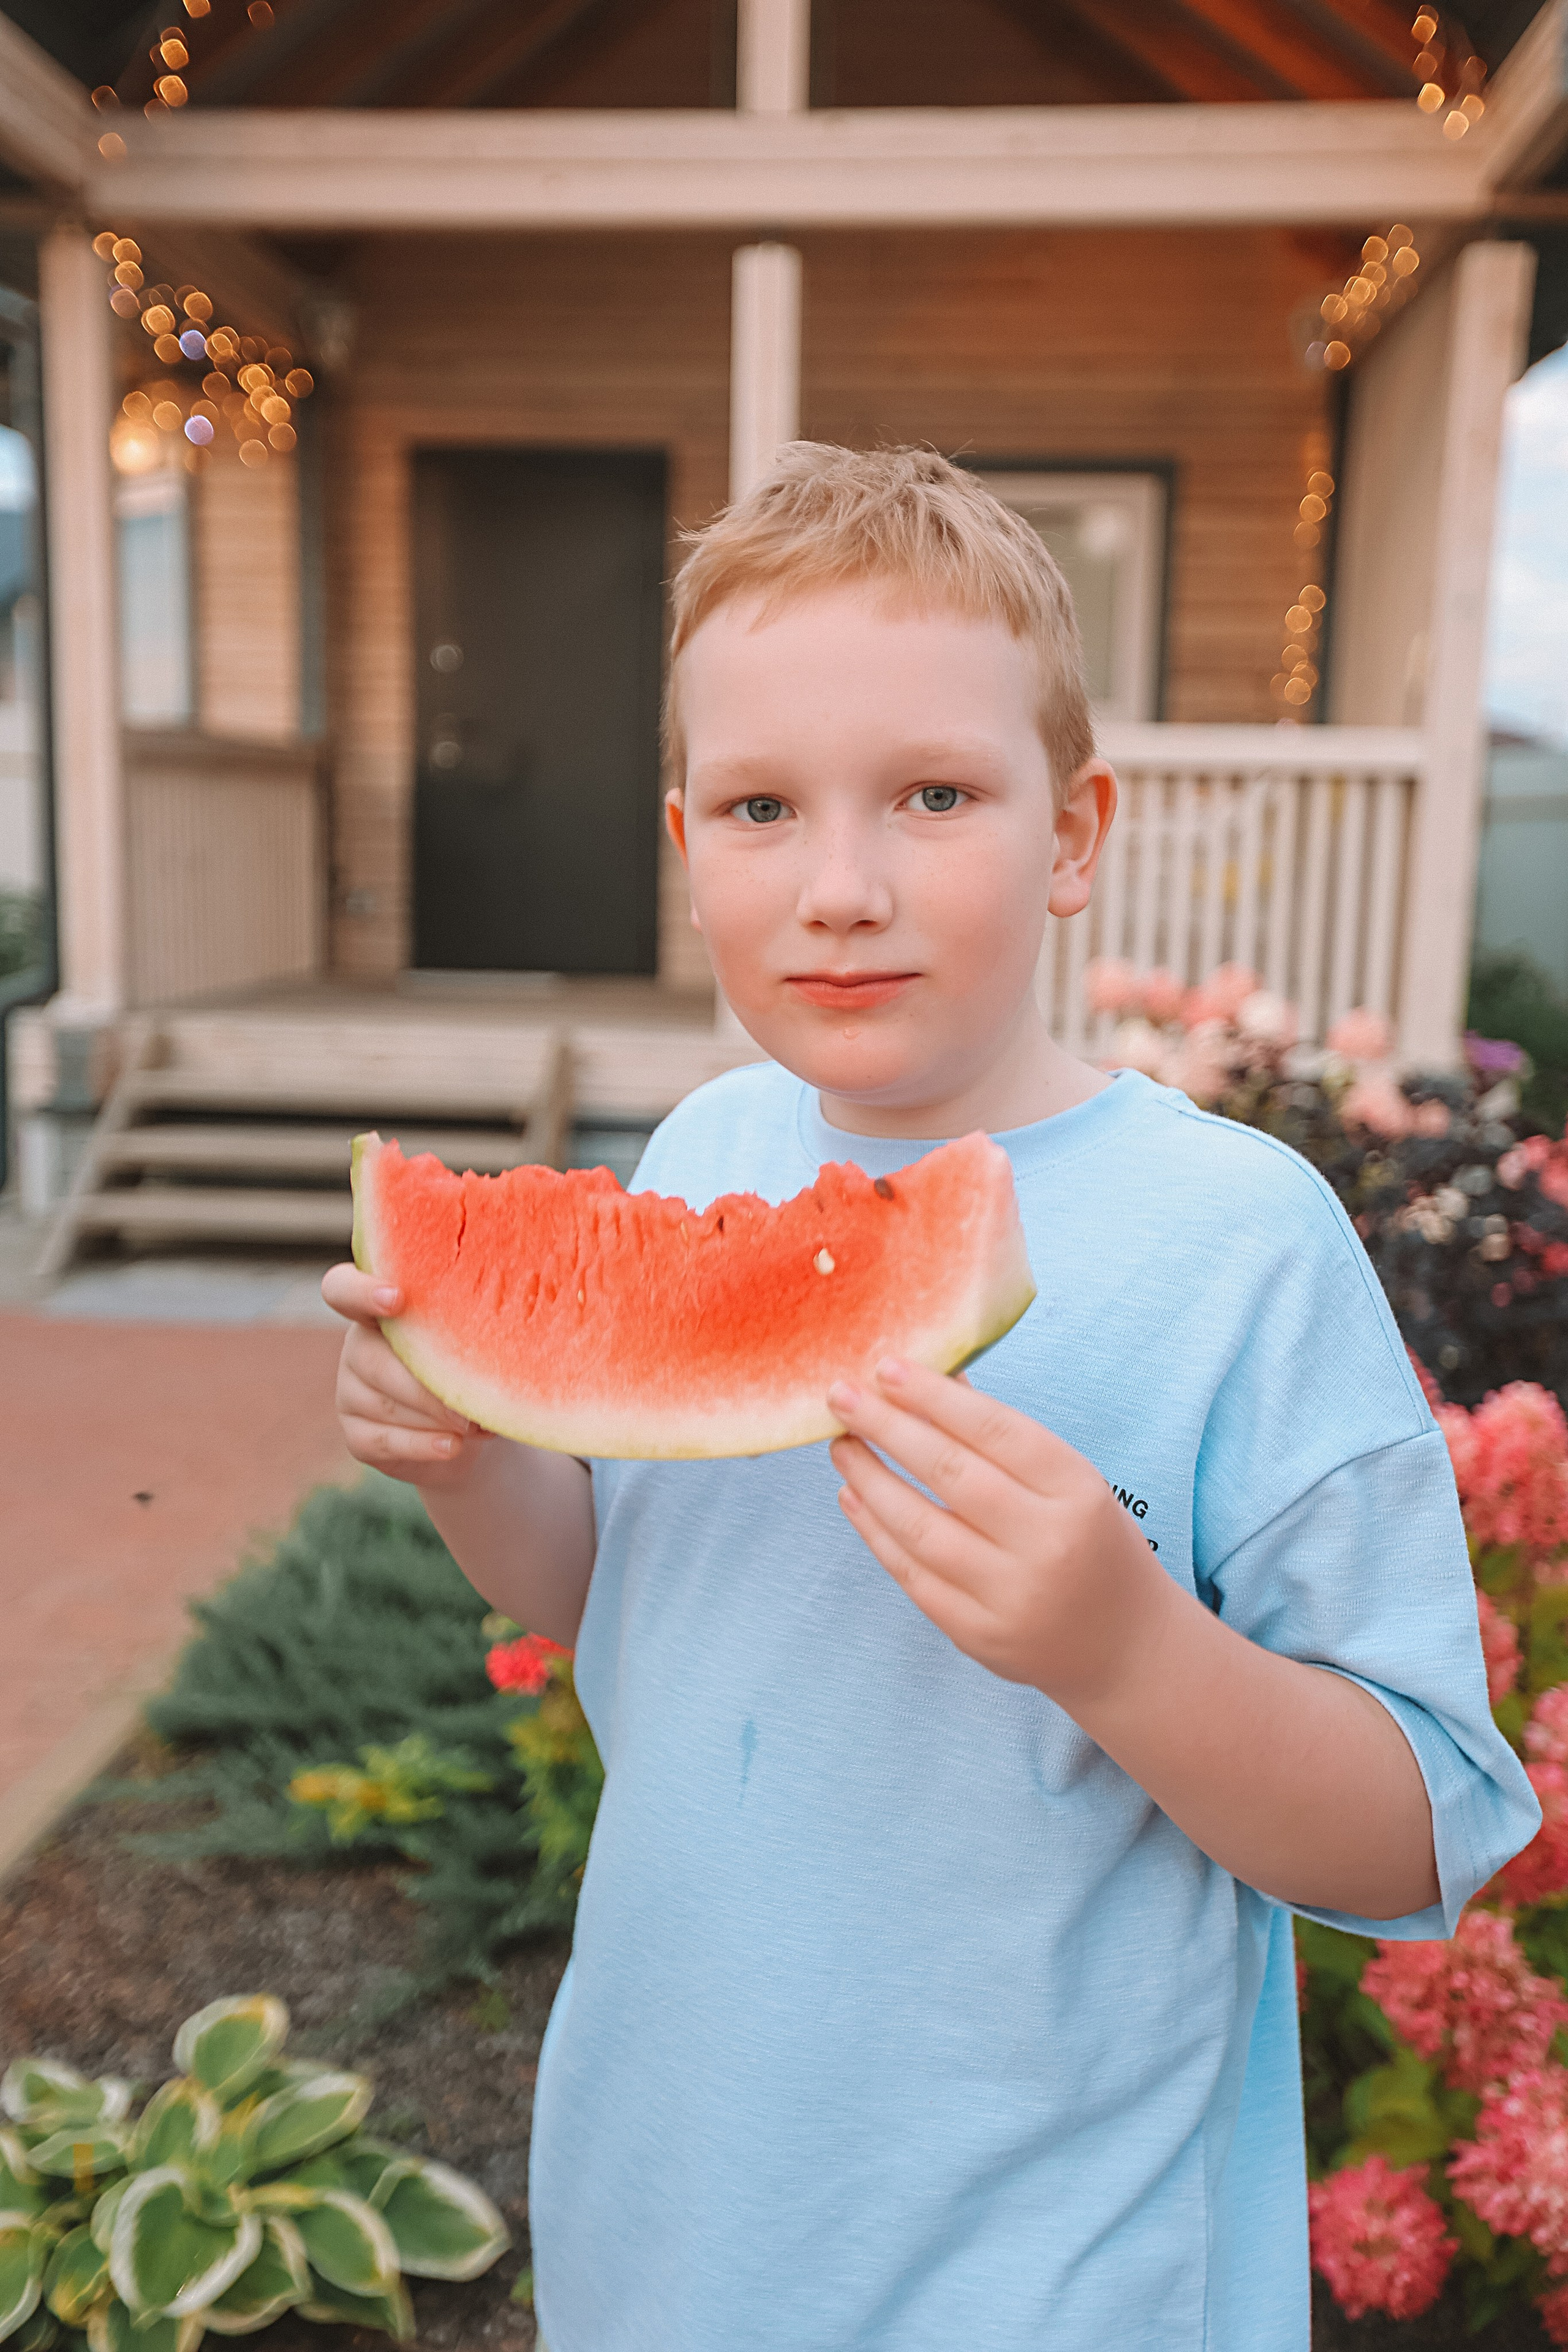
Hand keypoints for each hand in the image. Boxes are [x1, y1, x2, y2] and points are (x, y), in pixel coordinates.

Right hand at [321, 1263, 493, 1490]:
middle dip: (426, 1385)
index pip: (342, 1289)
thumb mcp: (469, 1345)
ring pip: (385, 1404)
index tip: (396, 1298)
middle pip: (374, 1360)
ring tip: (476, 1425)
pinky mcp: (357, 1436)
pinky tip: (452, 1447)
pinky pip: (385, 1441)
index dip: (361, 1292)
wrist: (466, 1432)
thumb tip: (486, 1351)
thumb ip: (465, 1333)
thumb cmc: (468, 1371)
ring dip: (435, 1417)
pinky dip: (423, 1445)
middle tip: (470, 1402)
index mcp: (379, 1312)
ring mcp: (350, 1393)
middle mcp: (357, 1348)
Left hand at [827, 1357, 1167, 1708]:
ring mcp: (1010, 1595)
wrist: (1124, 1646)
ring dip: (870, 1479)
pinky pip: (912, 1575)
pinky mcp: (977, 1634)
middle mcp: (1046, 1543)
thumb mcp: (1070, 1482)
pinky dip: (876, 1531)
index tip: (885, 1367)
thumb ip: (1003, 1437)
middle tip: (841, 1395)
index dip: (934, 1396)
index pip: (994, 1430)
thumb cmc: (1091, 1543)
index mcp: (1076, 1492)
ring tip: (841, 1444)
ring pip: (920, 1527)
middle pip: (950, 1473)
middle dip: (886, 1427)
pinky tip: (854, 1496)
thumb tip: (935, 1378)